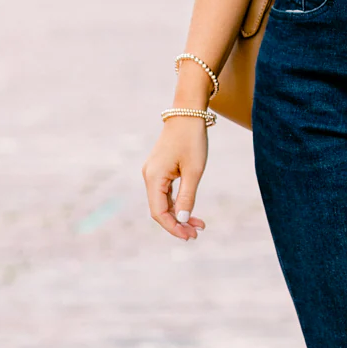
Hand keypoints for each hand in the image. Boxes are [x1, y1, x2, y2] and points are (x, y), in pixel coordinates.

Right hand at [142, 116, 208, 239]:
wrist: (188, 112)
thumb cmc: (192, 139)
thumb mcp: (194, 170)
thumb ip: (187, 197)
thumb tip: (181, 221)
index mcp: (153, 178)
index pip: (159, 212)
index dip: (173, 227)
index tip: (190, 235)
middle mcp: (149, 176)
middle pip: (160, 209)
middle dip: (178, 223)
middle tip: (197, 233)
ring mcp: (153, 172)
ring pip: (163, 202)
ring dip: (179, 214)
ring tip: (197, 224)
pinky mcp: (160, 168)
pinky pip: (166, 192)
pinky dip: (177, 202)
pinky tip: (189, 210)